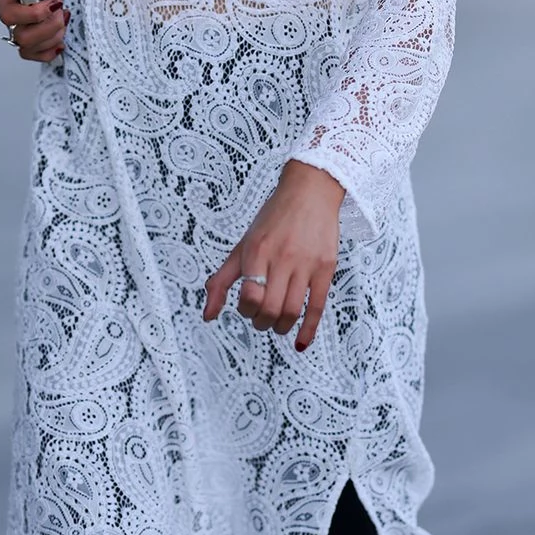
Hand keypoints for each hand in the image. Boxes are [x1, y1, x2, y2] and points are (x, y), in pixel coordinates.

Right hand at [0, 0, 69, 63]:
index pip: (9, 12)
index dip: (34, 14)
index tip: (56, 0)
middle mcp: (1, 3)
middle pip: (19, 37)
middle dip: (48, 29)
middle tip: (64, 10)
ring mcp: (8, 13)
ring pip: (23, 46)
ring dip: (48, 40)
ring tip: (64, 20)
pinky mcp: (15, 17)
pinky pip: (26, 47)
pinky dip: (44, 50)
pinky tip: (59, 40)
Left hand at [203, 160, 343, 351]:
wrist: (310, 192)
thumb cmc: (273, 219)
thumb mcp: (242, 245)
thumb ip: (221, 281)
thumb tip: (208, 316)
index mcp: (257, 251)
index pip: (249, 296)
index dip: (245, 310)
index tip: (247, 307)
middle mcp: (282, 258)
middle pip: (270, 309)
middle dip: (261, 322)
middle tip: (261, 319)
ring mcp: (306, 264)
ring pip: (292, 311)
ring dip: (280, 327)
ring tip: (277, 324)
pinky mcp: (326, 268)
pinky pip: (318, 307)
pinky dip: (308, 329)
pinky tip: (300, 342)